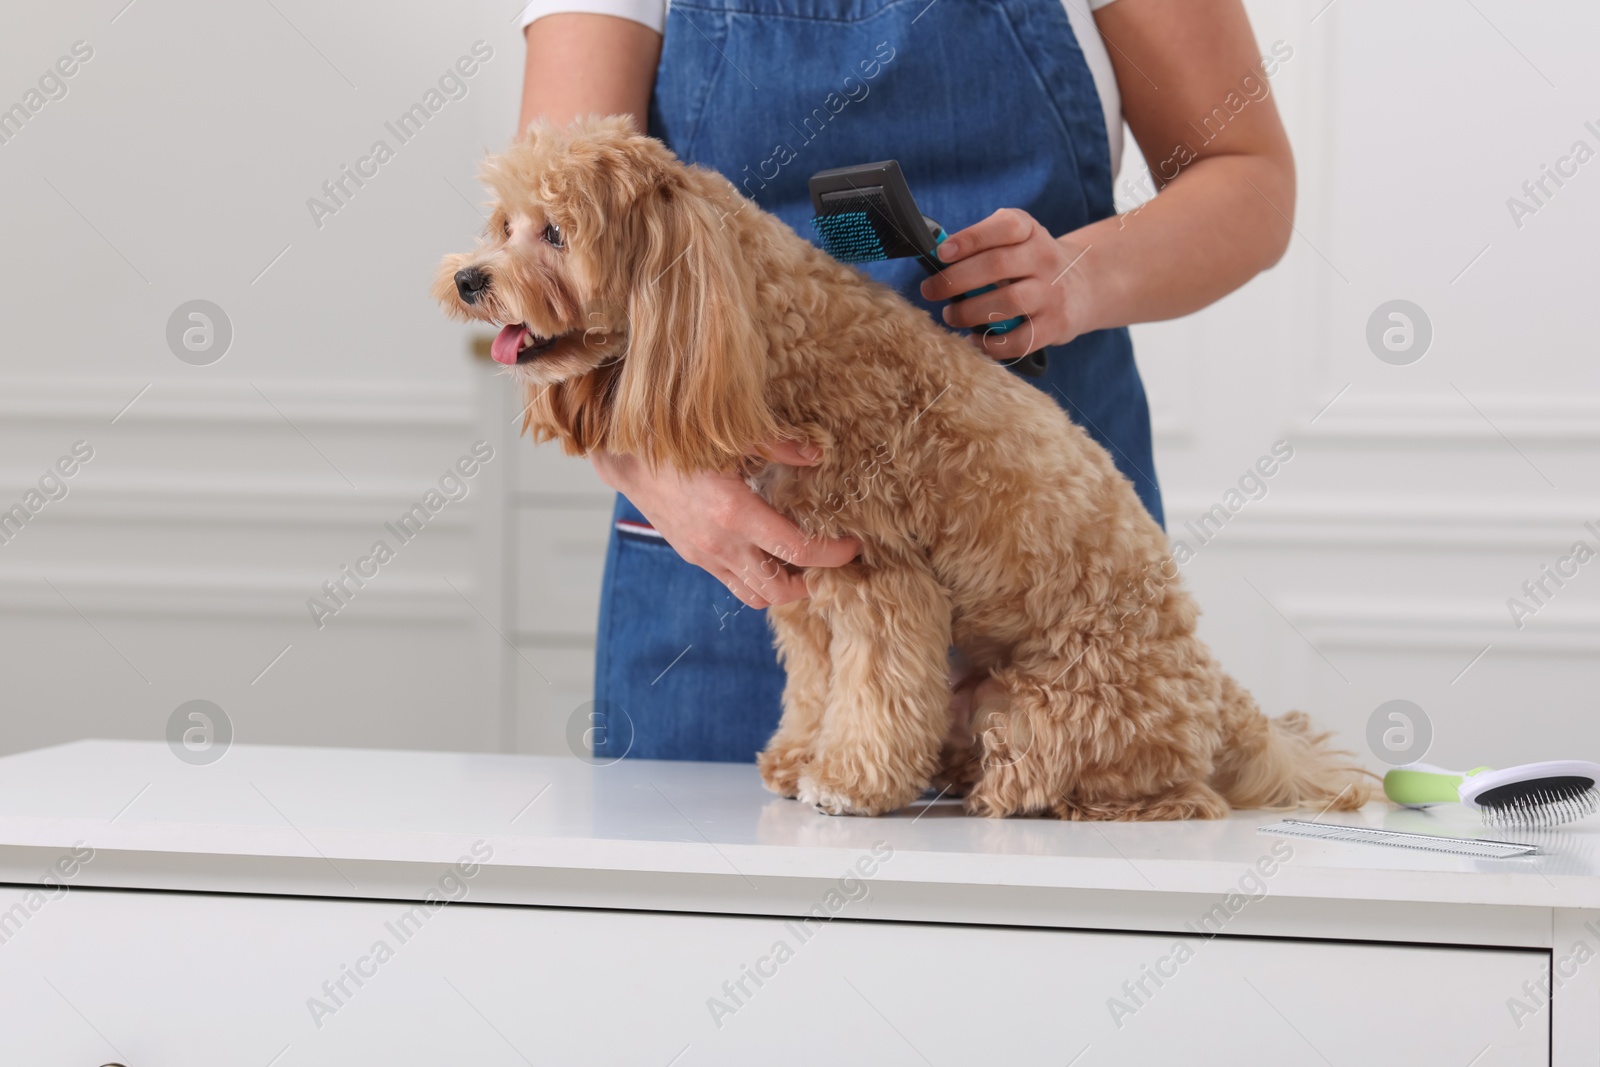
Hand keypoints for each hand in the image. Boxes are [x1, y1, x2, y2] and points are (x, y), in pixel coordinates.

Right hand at [591, 441, 859, 609]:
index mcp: (735, 513)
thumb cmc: (678, 444)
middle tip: (833, 564)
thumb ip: (778, 446)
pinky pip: (735, 584)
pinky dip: (758, 580)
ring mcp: (706, 556)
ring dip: (785, 588)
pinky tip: (770, 557)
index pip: (798, 550)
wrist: (628, 460)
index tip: (853, 546)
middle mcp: (721, 544)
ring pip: (756, 596)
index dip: (833, 554)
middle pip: (781, 590)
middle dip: (814, 583)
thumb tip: (817, 453)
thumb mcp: (730, 438)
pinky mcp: (695, 558)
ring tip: (804, 567)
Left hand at [919, 208, 1094, 358]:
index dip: (970, 239)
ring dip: (970, 312)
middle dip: (956, 280)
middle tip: (931, 290)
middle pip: (997, 265)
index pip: (1004, 228)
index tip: (941, 254)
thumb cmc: (1030, 263)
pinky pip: (1020, 339)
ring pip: (1008, 302)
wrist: (1082, 286)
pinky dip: (992, 344)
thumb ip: (982, 244)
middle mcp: (1045, 258)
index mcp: (1030, 231)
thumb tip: (936, 259)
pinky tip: (975, 341)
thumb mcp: (1015, 240)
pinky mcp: (1056, 325)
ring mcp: (1052, 293)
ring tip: (951, 315)